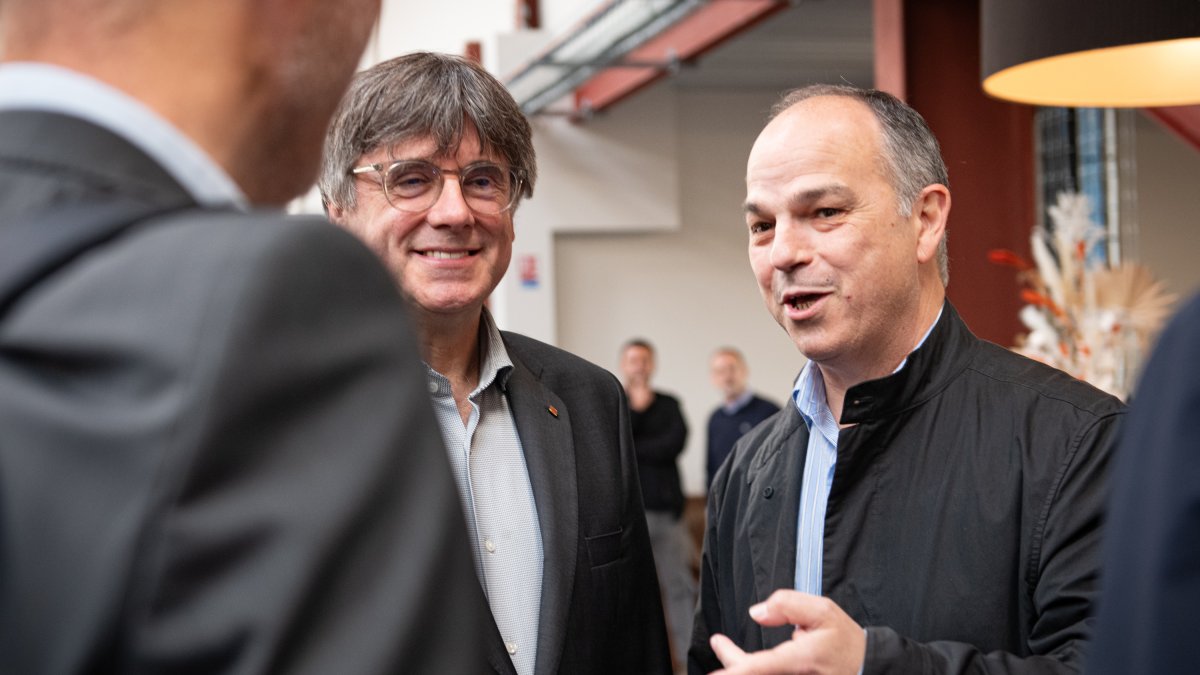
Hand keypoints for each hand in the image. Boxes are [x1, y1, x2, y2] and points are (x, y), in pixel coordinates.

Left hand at [708, 590, 864, 674]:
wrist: (868, 669)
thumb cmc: (845, 642)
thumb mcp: (824, 612)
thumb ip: (788, 605)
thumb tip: (757, 612)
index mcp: (800, 660)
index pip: (758, 666)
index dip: (735, 668)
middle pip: (752, 673)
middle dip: (731, 659)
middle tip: (717, 643)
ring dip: (738, 664)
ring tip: (722, 647)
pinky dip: (752, 669)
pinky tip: (743, 660)